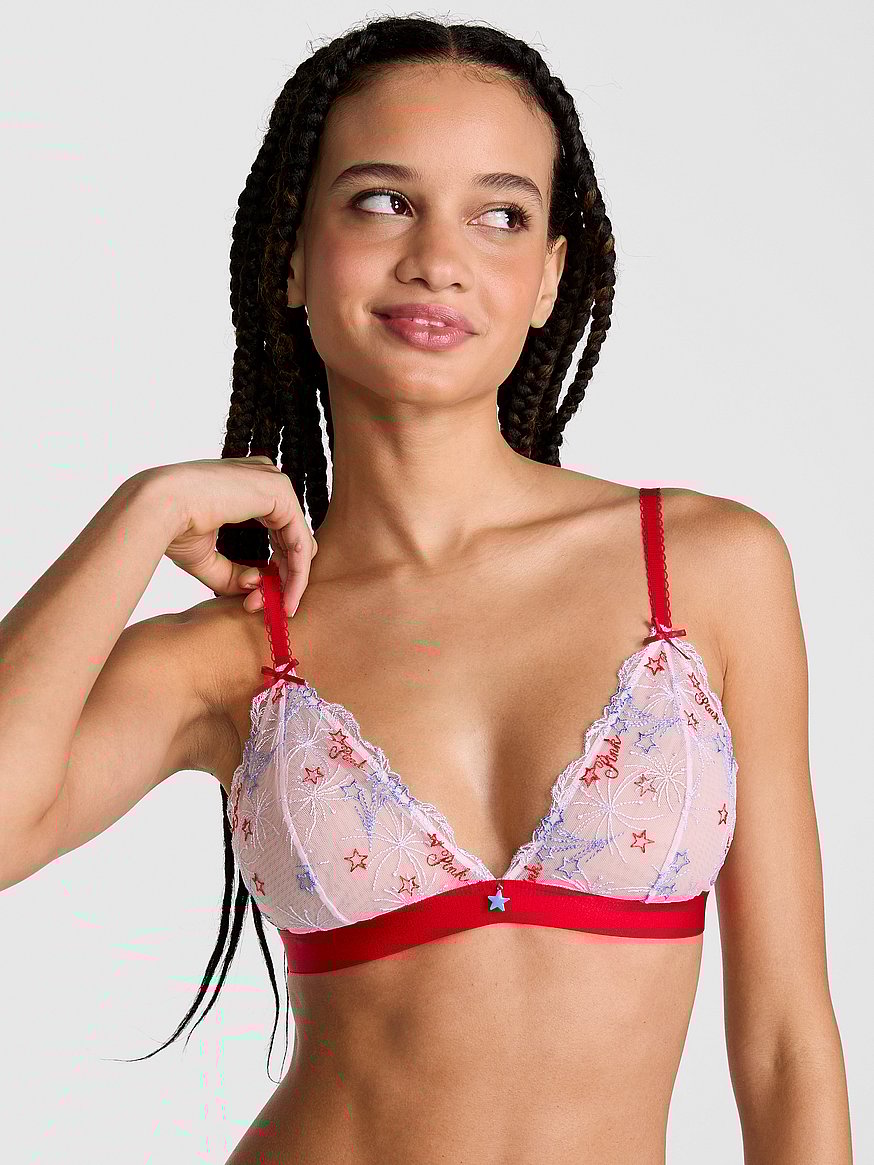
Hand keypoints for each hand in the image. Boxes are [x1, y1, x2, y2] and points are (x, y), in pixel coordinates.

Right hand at [142, 455, 316, 615]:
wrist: (156, 509)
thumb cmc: (173, 528)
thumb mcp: (209, 558)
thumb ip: (235, 573)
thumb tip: (257, 588)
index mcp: (249, 486)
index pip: (278, 534)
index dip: (274, 571)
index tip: (256, 600)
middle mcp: (265, 479)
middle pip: (292, 540)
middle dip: (283, 580)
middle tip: (264, 608)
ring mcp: (274, 482)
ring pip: (300, 544)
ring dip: (290, 582)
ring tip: (274, 608)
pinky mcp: (280, 492)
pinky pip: (301, 542)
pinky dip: (297, 574)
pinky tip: (285, 597)